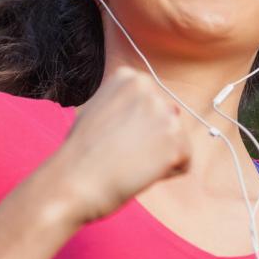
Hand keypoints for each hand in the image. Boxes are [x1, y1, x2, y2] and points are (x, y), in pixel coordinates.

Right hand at [52, 67, 191, 225]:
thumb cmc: (81, 152)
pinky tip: (141, 172)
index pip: (154, 107)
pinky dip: (167, 174)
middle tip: (121, 153)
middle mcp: (150, 89)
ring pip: (179, 143)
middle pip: (168, 123)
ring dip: (159, 158)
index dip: (135, 129)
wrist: (74, 181)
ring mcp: (165, 114)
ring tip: (130, 162)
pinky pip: (185, 163)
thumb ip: (131, 104)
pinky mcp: (176, 142)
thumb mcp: (101, 109)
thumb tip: (172, 110)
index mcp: (130, 77)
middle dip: (151, 142)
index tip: (113, 138)